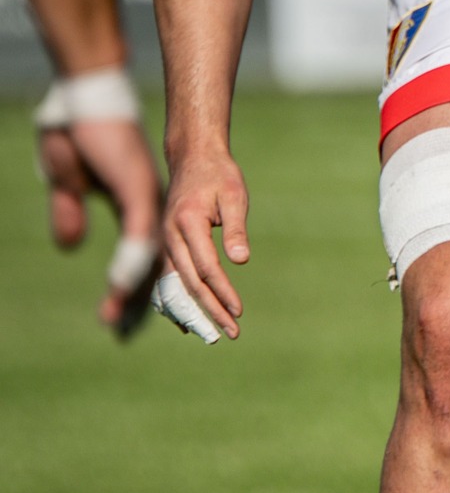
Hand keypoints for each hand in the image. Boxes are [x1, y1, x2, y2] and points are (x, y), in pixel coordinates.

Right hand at [37, 116, 162, 333]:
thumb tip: (71, 246)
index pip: (141, 256)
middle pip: (154, 262)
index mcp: (138, 207)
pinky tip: (126, 287)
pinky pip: (140, 233)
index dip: (132, 288)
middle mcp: (149, 207)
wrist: (89, 97)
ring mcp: (146, 198)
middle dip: (145, 299)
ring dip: (150, 290)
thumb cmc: (78, 134)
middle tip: (128, 334)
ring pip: (153, 253)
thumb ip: (71, 214)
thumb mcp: (69, 183)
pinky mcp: (136, 188)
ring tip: (137, 323)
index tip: (120, 320)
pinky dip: (134, 262)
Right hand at [161, 147, 251, 339]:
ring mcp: (165, 242)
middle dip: (209, 310)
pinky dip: (178, 299)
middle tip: (229, 334)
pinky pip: (170, 278)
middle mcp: (170, 236)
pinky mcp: (167, 244)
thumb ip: (235, 228)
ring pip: (176, 284)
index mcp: (187, 223)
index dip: (222, 292)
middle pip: (189, 282)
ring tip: (211, 334)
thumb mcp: (234, 195)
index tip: (238, 312)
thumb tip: (241, 261)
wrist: (192, 158)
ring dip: (193, 311)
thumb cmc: (218, 176)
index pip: (206, 267)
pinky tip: (187, 320)